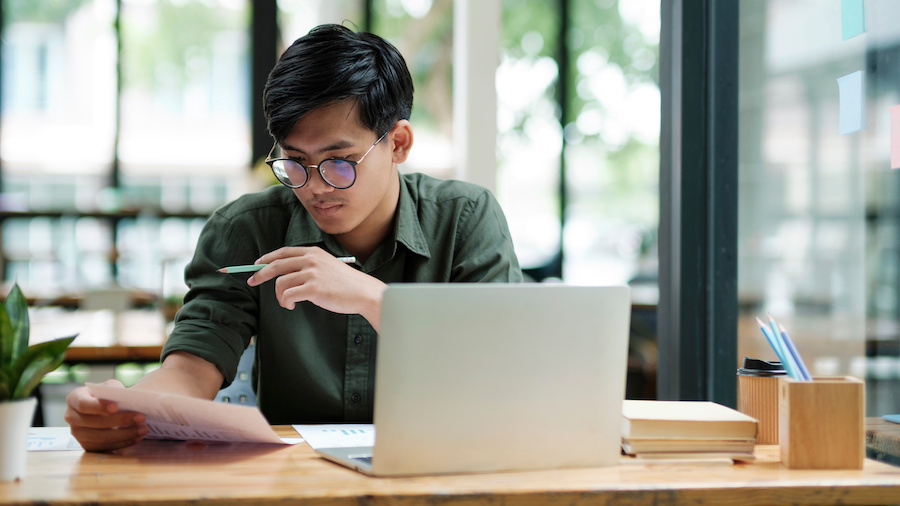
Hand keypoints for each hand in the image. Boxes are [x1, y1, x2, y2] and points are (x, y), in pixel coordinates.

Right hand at [64, 379, 147, 451]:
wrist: (102, 407)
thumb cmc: (106, 395)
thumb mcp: (109, 387)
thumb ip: (115, 391)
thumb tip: (129, 399)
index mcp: (74, 398)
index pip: (84, 404)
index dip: (99, 407)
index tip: (116, 407)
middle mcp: (71, 416)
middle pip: (94, 422)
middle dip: (120, 421)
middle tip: (141, 418)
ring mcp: (77, 433)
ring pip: (100, 438)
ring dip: (124, 435)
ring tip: (143, 429)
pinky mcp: (86, 445)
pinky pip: (104, 447)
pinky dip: (122, 443)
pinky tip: (137, 437)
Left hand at [247, 246, 386, 329]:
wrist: (363, 292)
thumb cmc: (346, 284)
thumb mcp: (327, 266)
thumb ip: (309, 265)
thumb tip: (285, 273)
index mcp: (313, 252)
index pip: (283, 252)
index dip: (266, 258)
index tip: (256, 265)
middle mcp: (311, 260)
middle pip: (276, 264)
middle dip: (260, 274)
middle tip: (252, 282)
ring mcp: (312, 273)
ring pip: (280, 283)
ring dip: (279, 296)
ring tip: (287, 302)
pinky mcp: (313, 288)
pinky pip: (288, 295)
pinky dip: (286, 302)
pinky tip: (292, 305)